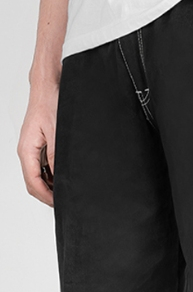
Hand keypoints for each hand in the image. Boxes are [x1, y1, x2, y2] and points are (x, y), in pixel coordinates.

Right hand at [17, 78, 58, 206]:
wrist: (47, 88)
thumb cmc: (49, 104)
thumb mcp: (57, 133)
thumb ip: (56, 157)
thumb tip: (60, 176)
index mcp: (27, 150)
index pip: (32, 182)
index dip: (46, 196)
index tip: (59, 203)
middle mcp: (27, 152)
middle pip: (33, 182)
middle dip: (47, 194)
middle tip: (65, 201)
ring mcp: (32, 150)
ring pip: (38, 176)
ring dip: (50, 186)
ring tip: (66, 191)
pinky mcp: (39, 146)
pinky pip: (43, 167)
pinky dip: (52, 175)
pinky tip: (64, 177)